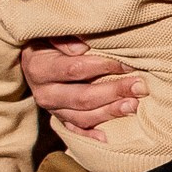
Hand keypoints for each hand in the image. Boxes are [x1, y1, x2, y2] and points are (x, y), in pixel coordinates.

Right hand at [21, 37, 144, 138]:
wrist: (31, 60)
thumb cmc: (47, 42)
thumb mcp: (49, 33)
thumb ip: (63, 37)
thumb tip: (80, 48)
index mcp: (39, 68)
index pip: (75, 69)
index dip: (103, 67)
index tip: (127, 65)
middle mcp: (44, 93)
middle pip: (83, 97)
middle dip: (114, 92)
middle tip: (140, 87)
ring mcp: (52, 109)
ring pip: (82, 117)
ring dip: (110, 112)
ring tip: (133, 106)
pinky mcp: (59, 119)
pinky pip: (76, 130)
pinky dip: (91, 135)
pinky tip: (108, 137)